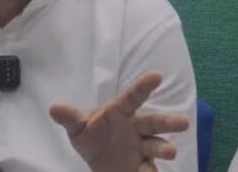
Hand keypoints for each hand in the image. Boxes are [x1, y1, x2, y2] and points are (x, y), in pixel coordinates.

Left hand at [49, 72, 188, 171]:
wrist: (95, 158)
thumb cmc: (90, 134)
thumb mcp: (77, 127)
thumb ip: (69, 118)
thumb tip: (53, 108)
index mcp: (121, 112)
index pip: (132, 97)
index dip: (143, 86)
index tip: (156, 76)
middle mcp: (136, 128)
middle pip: (154, 122)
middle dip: (169, 122)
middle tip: (184, 122)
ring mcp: (141, 147)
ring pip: (157, 145)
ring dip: (165, 148)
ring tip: (171, 152)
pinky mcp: (142, 165)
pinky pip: (148, 168)